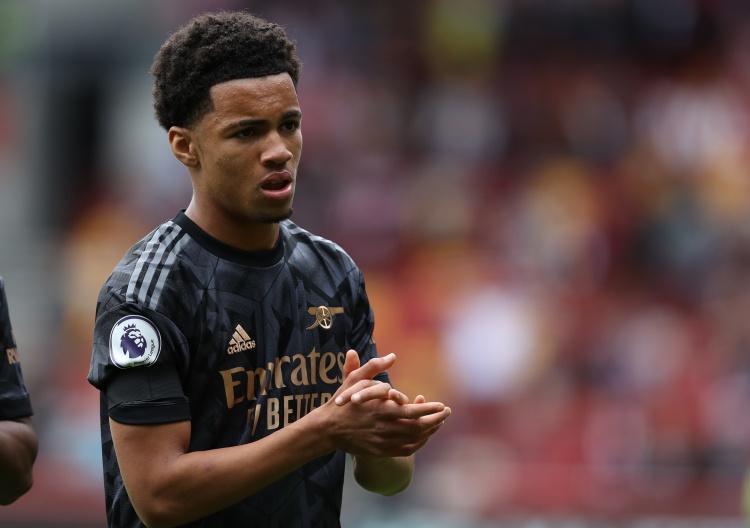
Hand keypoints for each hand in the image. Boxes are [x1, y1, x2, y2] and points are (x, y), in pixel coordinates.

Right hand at [323, 350, 450, 457]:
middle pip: (418, 427)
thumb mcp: (355, 380)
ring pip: (414, 439)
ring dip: (430, 431)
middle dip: (436, 420)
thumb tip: (392, 355)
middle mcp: (384, 427)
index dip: (430, 409)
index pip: (413, 412)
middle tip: (446, 413)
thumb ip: (374, 366)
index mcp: (381, 409)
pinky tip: (424, 436)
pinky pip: (406, 450)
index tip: (441, 405)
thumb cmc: (343, 401)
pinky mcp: (380, 451)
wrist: (328, 428)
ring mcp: (383, 441)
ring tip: (439, 422)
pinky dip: (418, 443)